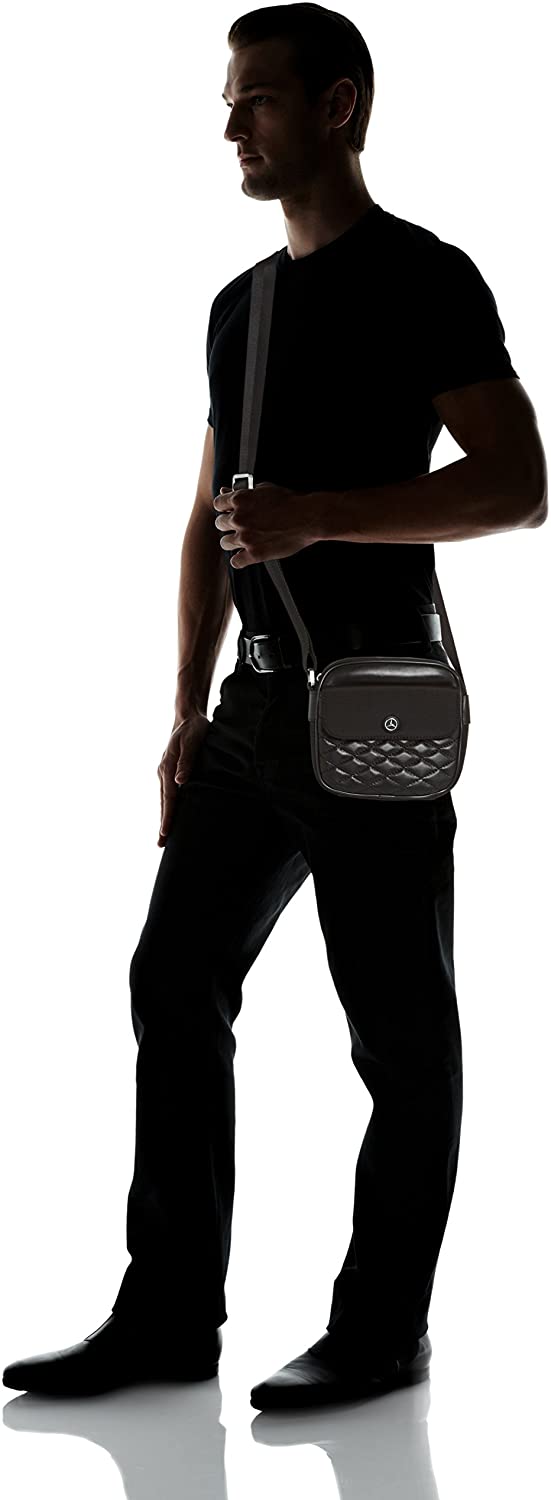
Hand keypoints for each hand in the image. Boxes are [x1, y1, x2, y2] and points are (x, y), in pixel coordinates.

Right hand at [157, 711, 209, 845]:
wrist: (187, 717)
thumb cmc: (193, 729)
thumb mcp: (192, 742)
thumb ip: (186, 761)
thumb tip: (179, 781)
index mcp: (168, 767)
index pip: (169, 798)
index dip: (168, 816)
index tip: (166, 833)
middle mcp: (163, 772)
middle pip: (163, 803)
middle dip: (162, 823)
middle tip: (161, 844)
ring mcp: (164, 772)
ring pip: (164, 799)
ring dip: (164, 817)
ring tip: (164, 836)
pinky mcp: (169, 771)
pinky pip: (167, 793)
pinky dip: (167, 807)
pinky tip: (170, 815)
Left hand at [212, 481, 318, 567]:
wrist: (308, 517)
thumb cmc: (290, 501)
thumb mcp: (264, 489)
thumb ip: (243, 492)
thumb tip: (227, 491)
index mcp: (239, 499)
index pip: (218, 504)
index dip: (225, 508)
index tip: (230, 511)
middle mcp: (239, 518)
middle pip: (220, 524)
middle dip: (228, 525)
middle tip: (240, 526)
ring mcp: (245, 537)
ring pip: (225, 543)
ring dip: (232, 542)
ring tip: (243, 540)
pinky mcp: (254, 554)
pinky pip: (236, 561)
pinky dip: (240, 560)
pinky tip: (245, 556)